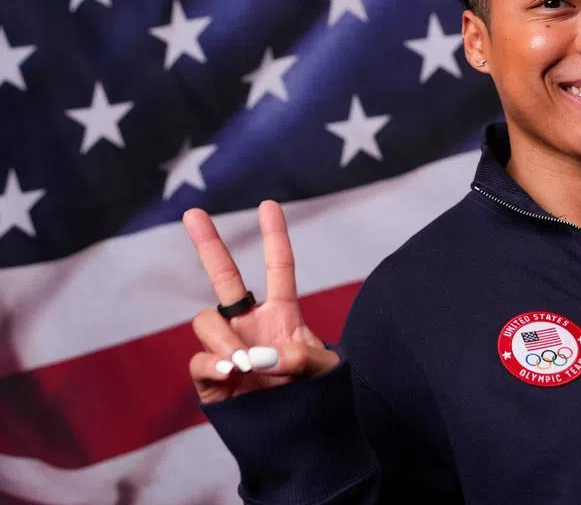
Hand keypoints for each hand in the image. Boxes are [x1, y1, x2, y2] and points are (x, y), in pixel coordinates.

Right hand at [184, 200, 338, 403]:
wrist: (296, 437)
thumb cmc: (314, 397)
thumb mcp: (325, 371)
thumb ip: (304, 357)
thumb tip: (267, 355)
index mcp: (282, 313)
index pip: (277, 268)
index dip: (275, 237)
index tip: (269, 205)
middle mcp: (250, 324)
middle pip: (223, 277)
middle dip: (208, 244)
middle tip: (193, 212)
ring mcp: (228, 348)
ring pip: (206, 321)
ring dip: (226, 339)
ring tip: (246, 364)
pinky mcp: (210, 378)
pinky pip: (199, 359)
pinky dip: (214, 362)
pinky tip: (233, 371)